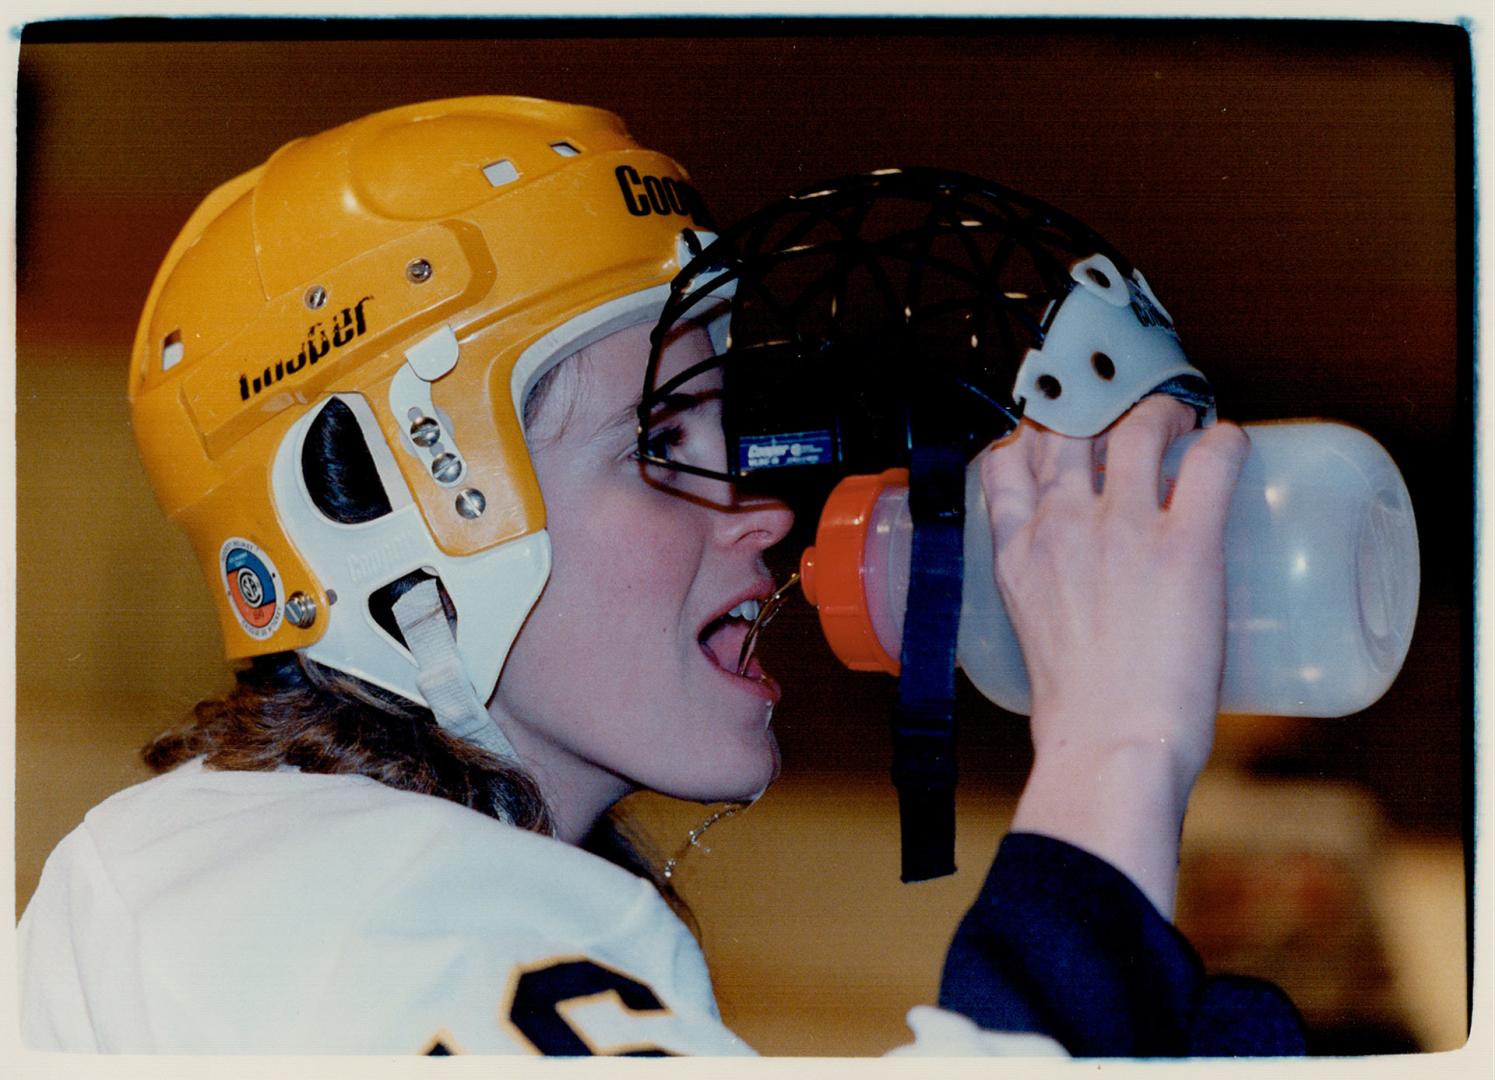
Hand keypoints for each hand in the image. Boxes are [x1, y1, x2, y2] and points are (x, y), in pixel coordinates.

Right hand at [980, 395, 1248, 914]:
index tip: (1060, 429)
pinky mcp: (1187, 545)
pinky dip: (1226, 440)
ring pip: (1140, 425)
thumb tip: (1092, 598)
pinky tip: (1232, 443)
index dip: (1034, 429)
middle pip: (1070, 423)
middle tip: (1131, 416)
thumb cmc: (1078, 715)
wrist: (1108, 748)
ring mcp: (1123, 529)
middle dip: (1098, 404)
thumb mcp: (1031, 636)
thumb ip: (1048, 598)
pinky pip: (1212, 461)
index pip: (1006, 456)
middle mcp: (1062, 524)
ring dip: (1166, 412)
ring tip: (1185, 423)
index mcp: (1016, 551)